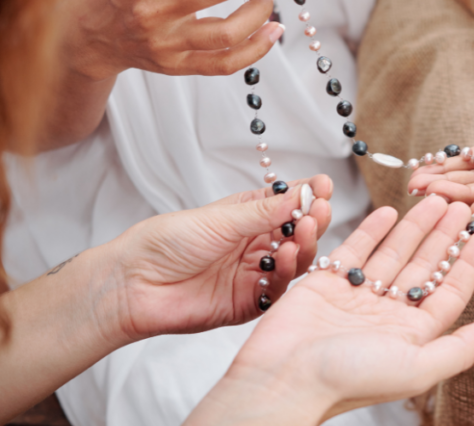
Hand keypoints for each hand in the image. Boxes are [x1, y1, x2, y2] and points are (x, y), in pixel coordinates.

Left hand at [111, 176, 332, 341]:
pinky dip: (288, 274)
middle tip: (320, 210)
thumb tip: (301, 193)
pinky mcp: (250, 302)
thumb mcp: (221, 219)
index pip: (287, 204)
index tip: (324, 186)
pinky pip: (279, 290)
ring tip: (306, 231)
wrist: (133, 283)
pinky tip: (288, 257)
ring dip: (305, 246)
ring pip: (295, 261)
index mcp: (248, 216)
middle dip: (313, 221)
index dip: (307, 196)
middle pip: (298, 233)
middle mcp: (255, 244)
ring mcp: (255, 273)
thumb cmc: (167, 242)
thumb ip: (264, 211)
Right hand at [188, 196, 473, 423]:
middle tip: (460, 205)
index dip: (468, 265)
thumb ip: (460, 348)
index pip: (449, 292)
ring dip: (414, 227)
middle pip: (424, 267)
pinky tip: (389, 211)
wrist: (283, 378)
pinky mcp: (326, 284)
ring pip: (393, 254)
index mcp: (411, 335)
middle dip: (443, 236)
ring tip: (434, 201)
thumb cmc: (349, 380)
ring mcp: (357, 297)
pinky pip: (355, 250)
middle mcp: (387, 315)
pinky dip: (373, 231)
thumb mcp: (416, 369)